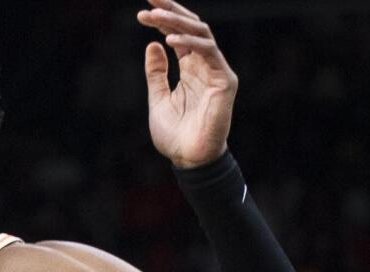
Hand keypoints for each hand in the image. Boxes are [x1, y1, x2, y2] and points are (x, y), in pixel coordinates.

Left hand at [138, 0, 236, 168]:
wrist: (189, 159)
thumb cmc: (175, 134)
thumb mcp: (158, 99)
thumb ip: (156, 73)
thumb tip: (152, 45)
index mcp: (190, 68)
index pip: (179, 34)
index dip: (164, 18)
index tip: (144, 8)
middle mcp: (205, 65)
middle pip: (191, 27)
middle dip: (170, 10)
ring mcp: (217, 70)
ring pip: (201, 34)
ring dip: (177, 22)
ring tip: (153, 16)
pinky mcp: (225, 80)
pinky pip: (209, 54)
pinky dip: (190, 45)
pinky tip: (169, 41)